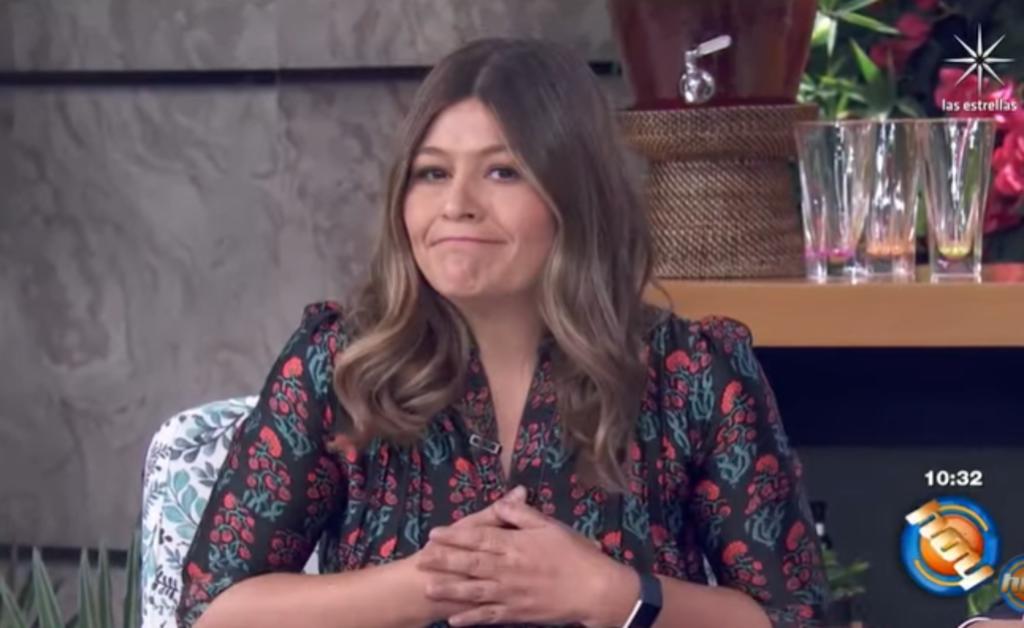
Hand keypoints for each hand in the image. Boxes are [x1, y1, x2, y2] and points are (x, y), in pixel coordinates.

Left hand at [417, 494, 639, 626]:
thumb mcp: (550, 525)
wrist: (595, 589)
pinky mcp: (518, 613)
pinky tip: (454, 620)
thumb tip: (501, 501)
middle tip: (421, 559)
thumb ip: (522, 513)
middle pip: (470, 563)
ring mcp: (511, 593)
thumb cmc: (575, 553)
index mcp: (516, 544)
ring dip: (450, 589)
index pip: (479, 537)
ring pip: (475, 591)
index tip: (435, 533)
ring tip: (428, 588)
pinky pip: (490, 617)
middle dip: (444, 561)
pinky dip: (471, 619)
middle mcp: (508, 568)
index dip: (455, 535)